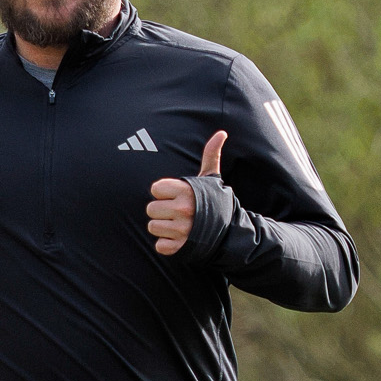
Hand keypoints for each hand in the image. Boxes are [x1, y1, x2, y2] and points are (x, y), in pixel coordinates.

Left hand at [147, 131, 226, 255]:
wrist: (230, 232)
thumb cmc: (215, 202)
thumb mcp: (212, 178)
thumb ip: (211, 155)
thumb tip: (221, 133)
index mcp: (186, 191)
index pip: (155, 189)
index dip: (163, 193)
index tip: (177, 196)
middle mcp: (183, 209)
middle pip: (150, 209)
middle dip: (161, 212)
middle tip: (177, 212)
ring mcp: (182, 230)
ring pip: (153, 227)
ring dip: (163, 229)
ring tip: (179, 226)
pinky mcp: (181, 247)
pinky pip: (160, 246)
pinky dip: (167, 245)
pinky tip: (179, 239)